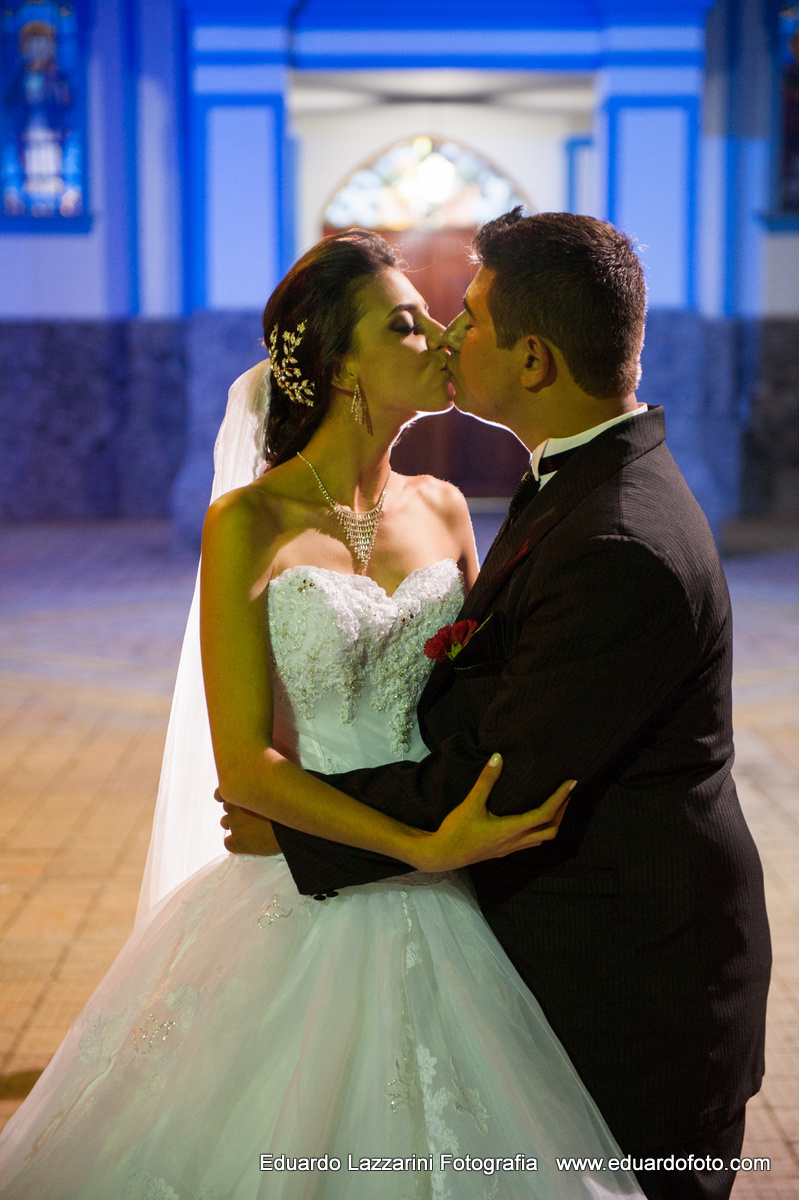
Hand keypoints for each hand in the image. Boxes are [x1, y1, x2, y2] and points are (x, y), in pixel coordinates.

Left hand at [215, 790, 281, 855]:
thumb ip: (259, 792)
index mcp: (241, 793)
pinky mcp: (237, 842)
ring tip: (250, 830)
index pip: (220, 793)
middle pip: (226, 808)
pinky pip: (228, 843)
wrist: (291, 831)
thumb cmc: (287, 810)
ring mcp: (234, 824)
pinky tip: (247, 844)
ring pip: (225, 823)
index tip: (235, 801)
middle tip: (249, 818)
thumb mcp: (273, 794)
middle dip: (235, 811)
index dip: (225, 797)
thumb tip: (256, 792)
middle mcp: (234, 808)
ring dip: (234, 825)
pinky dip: (235, 844)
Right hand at [410, 755, 574, 871]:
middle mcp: (515, 841)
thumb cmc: (457, 830)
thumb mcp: (471, 803)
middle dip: (562, 812)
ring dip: (553, 822)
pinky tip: (533, 820)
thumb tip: (498, 757)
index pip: (544, 813)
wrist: (442, 854)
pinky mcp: (503, 850)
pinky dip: (540, 829)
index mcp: (511, 829)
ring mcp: (510, 848)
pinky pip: (531, 842)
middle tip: (568, 794)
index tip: (571, 784)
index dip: (560, 798)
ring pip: (542, 838)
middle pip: (550, 830)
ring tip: (556, 805)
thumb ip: (486, 781)